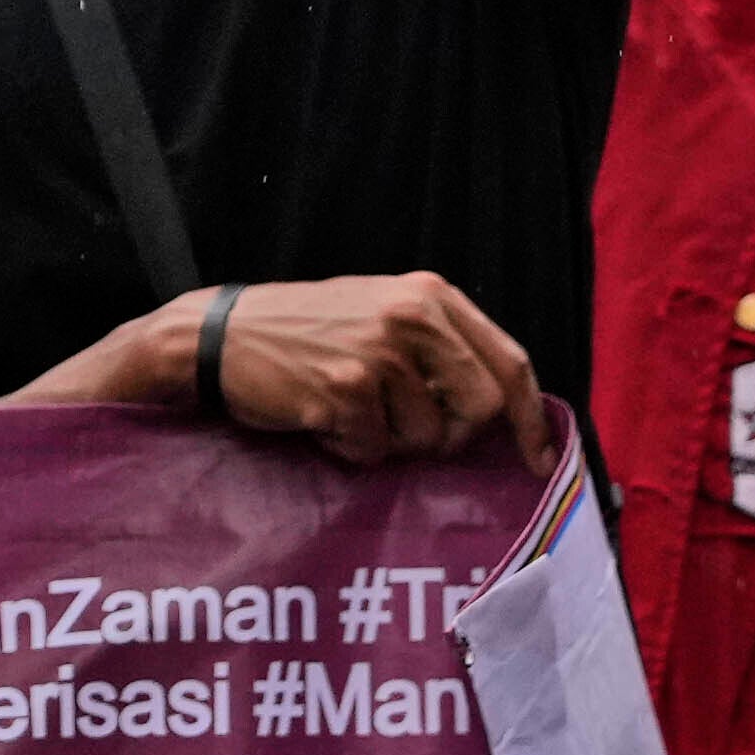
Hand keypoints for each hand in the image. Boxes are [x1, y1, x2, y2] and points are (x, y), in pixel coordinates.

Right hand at [180, 272, 545, 465]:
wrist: (216, 335)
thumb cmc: (302, 331)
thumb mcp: (381, 313)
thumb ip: (439, 346)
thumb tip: (499, 406)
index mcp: (430, 296)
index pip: (509, 362)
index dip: (529, 418)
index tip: (539, 458)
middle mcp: (412, 318)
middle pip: (482, 406)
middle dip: (452, 435)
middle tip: (411, 434)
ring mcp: (378, 354)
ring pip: (426, 436)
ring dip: (388, 441)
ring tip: (346, 412)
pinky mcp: (343, 390)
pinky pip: (374, 449)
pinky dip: (347, 446)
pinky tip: (318, 417)